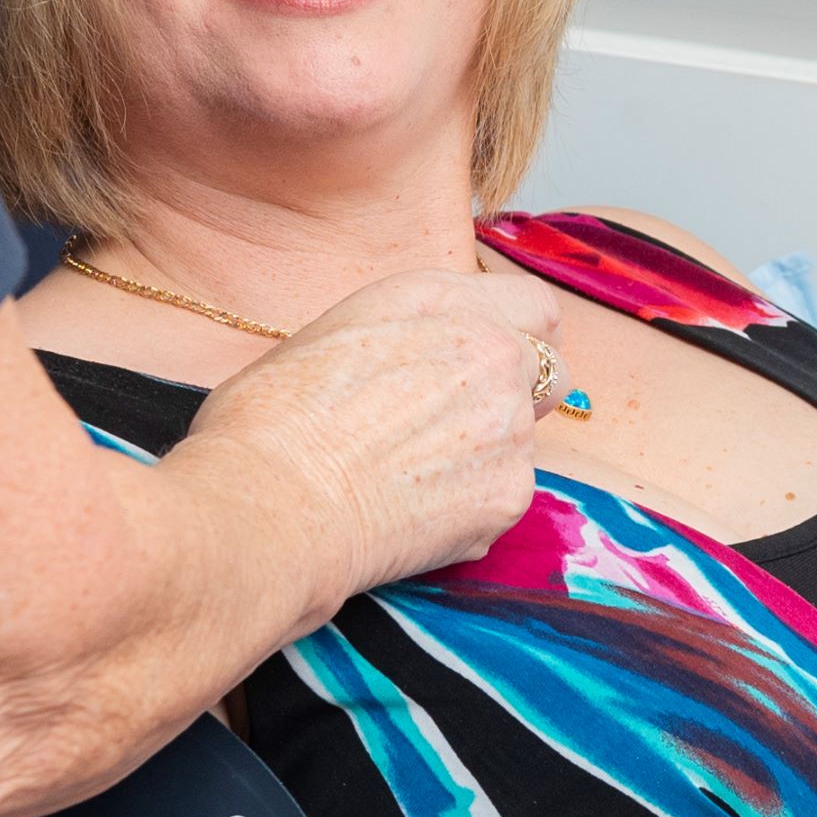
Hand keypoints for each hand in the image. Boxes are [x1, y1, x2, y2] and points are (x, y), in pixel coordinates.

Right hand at [180, 266, 555, 591]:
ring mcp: (510, 425)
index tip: (491, 362)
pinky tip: (409, 517)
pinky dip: (469, 511)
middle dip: (518, 396)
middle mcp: (491, 350)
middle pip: (550, 372)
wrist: (267, 504)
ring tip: (411, 481)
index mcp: (439, 298)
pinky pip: (504, 499)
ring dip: (487, 457)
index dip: (514, 335)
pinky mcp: (510, 495)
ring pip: (526, 441)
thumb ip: (406, 335)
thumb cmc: (267, 422)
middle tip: (455, 428)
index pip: (534, 306)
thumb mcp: (335, 333)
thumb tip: (416, 361)